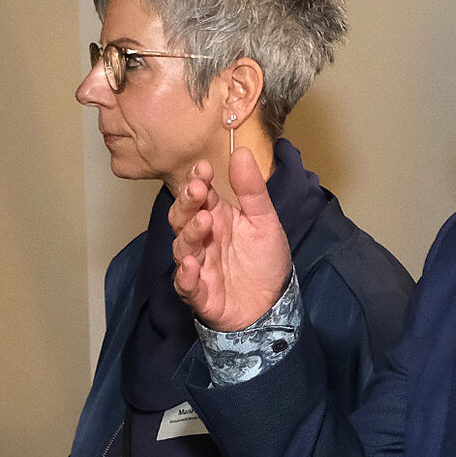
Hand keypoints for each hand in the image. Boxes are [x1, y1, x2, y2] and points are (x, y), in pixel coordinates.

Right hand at [170, 147, 292, 330]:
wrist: (273, 304)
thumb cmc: (264, 260)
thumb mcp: (264, 220)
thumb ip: (252, 190)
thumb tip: (241, 151)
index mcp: (216, 217)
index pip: (199, 195)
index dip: (197, 181)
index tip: (203, 168)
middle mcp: (202, 240)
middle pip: (183, 218)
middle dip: (187, 203)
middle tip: (198, 191)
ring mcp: (199, 267)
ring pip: (183, 248)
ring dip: (189, 235)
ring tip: (203, 222)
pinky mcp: (201, 295)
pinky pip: (187, 286)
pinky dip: (186, 277)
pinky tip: (190, 266)